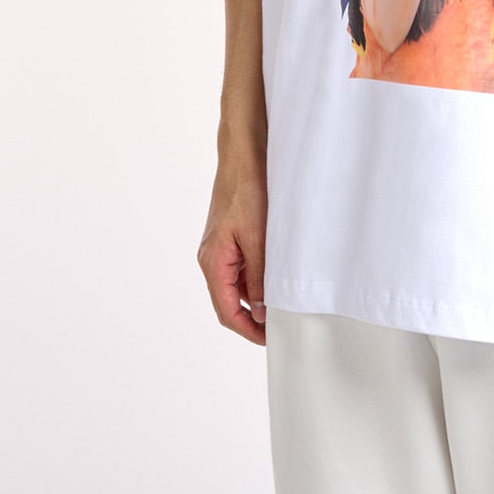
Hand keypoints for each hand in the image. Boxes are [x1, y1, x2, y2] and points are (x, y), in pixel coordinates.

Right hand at [197, 152, 268, 345]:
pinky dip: (256, 279)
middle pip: (228, 302)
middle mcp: (211, 258)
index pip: (226, 311)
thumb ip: (258, 278)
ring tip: (281, 304)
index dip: (247, 329)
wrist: (244, 155)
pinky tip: (275, 277)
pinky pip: (240, 268)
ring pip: (235, 286)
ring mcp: (220, 248)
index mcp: (213, 261)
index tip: (270, 338)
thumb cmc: (247, 191)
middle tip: (279, 325)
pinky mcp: (230, 237)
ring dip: (255, 298)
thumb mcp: (258, 239)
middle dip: (252, 318)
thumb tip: (260, 311)